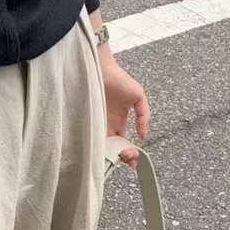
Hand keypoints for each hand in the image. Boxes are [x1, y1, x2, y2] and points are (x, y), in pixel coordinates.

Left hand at [97, 51, 148, 165]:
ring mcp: (96, 124)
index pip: (124, 144)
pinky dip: (95, 146)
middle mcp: (107, 126)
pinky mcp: (85, 122)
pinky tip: (102, 150)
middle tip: (125, 156)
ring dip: (109, 154)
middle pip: (113, 149)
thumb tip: (143, 136)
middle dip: (121, 157)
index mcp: (119, 122)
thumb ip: (143, 116)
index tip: (134, 160)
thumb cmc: (119, 79)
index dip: (130, 154)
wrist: (100, 68)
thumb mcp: (138, 97)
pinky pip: (89, 138)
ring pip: (102, 146)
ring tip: (117, 155)